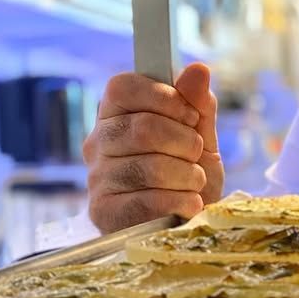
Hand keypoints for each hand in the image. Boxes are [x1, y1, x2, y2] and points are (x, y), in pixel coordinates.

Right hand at [83, 62, 223, 232]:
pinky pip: (150, 200)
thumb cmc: (191, 180)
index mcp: (116, 116)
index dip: (164, 97)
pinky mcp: (104, 213)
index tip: (190, 116)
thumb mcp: (201, 139)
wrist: (190, 228)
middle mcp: (97, 144)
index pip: (122, 86)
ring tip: (194, 184)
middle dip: (185, 142)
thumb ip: (198, 105)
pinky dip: (182, 202)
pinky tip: (189, 205)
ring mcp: (97, 179)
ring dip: (188, 176)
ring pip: (150, 166)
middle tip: (196, 155)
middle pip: (142, 127)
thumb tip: (198, 69)